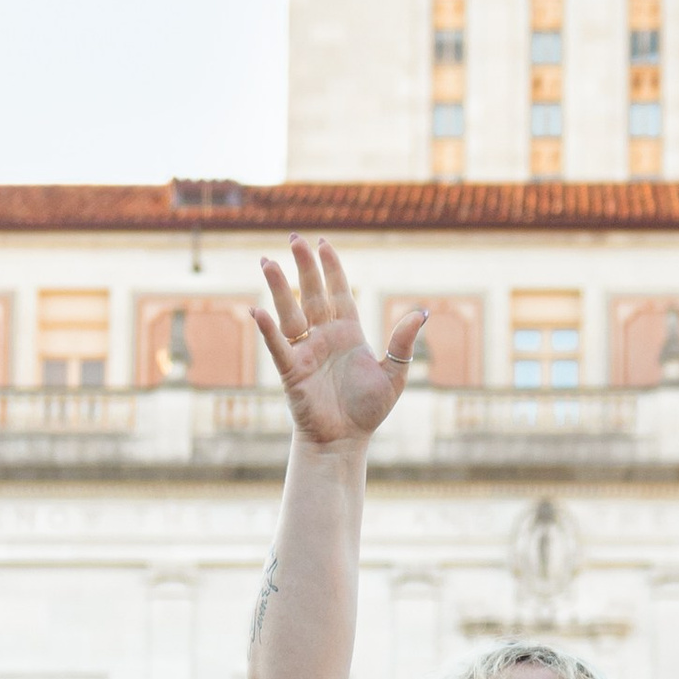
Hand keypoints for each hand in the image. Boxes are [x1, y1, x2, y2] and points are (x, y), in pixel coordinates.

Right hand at [252, 238, 423, 450]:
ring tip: (267, 261)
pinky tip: (258, 310)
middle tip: (295, 239)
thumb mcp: (394, 374)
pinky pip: (278, 345)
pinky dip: (268, 329)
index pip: (338, 292)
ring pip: (290, 311)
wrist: (345, 440)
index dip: (332, 268)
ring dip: (278, 287)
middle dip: (304, 267)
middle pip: (311, 294)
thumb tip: (421, 312)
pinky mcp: (292, 370)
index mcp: (348, 333)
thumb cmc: (367, 409)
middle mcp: (324, 336)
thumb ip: (403, 343)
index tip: (323, 244)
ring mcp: (306, 351)